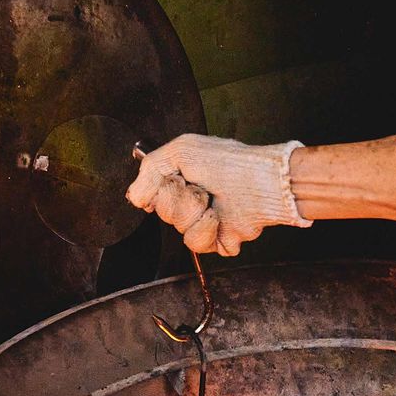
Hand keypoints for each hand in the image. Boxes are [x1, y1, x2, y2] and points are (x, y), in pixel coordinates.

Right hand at [126, 134, 310, 254]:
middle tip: (199, 187)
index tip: (177, 177)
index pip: (151, 193)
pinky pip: (197, 244)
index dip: (161, 187)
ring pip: (179, 229)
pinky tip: (219, 217)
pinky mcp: (218, 240)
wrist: (260, 183)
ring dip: (193, 213)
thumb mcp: (181, 150)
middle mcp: (192, 201)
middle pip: (163, 212)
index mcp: (183, 179)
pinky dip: (207, 229)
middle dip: (179, 198)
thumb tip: (135, 197)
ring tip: (211, 200)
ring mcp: (205, 222)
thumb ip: (149, 169)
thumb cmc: (229, 162)